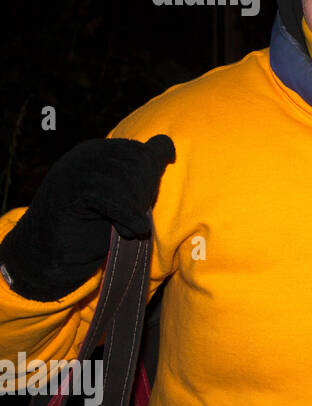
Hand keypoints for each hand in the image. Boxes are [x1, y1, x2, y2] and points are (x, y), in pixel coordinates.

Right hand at [0, 134, 174, 300]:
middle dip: (143, 194)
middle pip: (137, 162)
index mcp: (99, 151)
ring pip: (127, 179)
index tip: (136, 206)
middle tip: (129, 218)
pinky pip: (111, 197)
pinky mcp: (67, 193)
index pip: (143, 151)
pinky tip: (127, 231)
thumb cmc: (93, 229)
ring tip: (125, 227)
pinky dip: (126, 218)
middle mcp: (85, 155)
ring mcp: (73, 171)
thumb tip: (168, 148)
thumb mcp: (124, 196)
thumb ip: (142, 172)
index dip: (149, 182)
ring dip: (134, 209)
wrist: (49, 257)